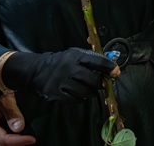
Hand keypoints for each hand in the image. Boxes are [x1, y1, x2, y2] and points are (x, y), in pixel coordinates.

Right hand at [0, 93, 35, 144]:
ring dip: (11, 145)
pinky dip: (7, 144)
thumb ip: (12, 114)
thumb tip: (19, 128)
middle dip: (16, 145)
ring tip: (26, 142)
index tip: (31, 139)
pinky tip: (18, 141)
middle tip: (31, 141)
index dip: (18, 141)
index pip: (2, 138)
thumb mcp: (6, 100)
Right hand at [2, 48, 119, 102]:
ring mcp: (60, 82)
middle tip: (102, 83)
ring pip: (85, 91)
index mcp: (74, 56)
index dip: (108, 67)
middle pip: (92, 79)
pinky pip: (75, 99)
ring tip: (89, 88)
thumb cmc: (61, 61)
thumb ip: (90, 58)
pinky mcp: (55, 94)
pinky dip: (81, 97)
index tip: (116, 72)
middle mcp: (67, 68)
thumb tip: (111, 65)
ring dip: (91, 92)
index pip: (96, 61)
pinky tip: (79, 93)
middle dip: (100, 83)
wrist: (36, 70)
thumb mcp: (74, 54)